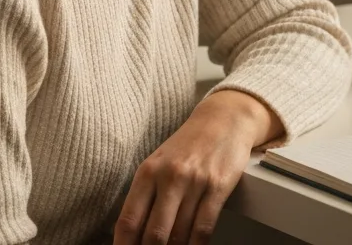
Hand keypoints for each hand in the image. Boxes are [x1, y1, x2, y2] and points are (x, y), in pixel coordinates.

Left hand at [113, 90, 280, 244]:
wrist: (223, 119)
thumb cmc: (188, 146)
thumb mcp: (158, 164)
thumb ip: (145, 197)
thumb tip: (134, 234)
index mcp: (147, 172)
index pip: (128, 220)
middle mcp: (169, 176)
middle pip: (154, 233)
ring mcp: (195, 182)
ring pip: (180, 234)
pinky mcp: (218, 186)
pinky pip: (204, 227)